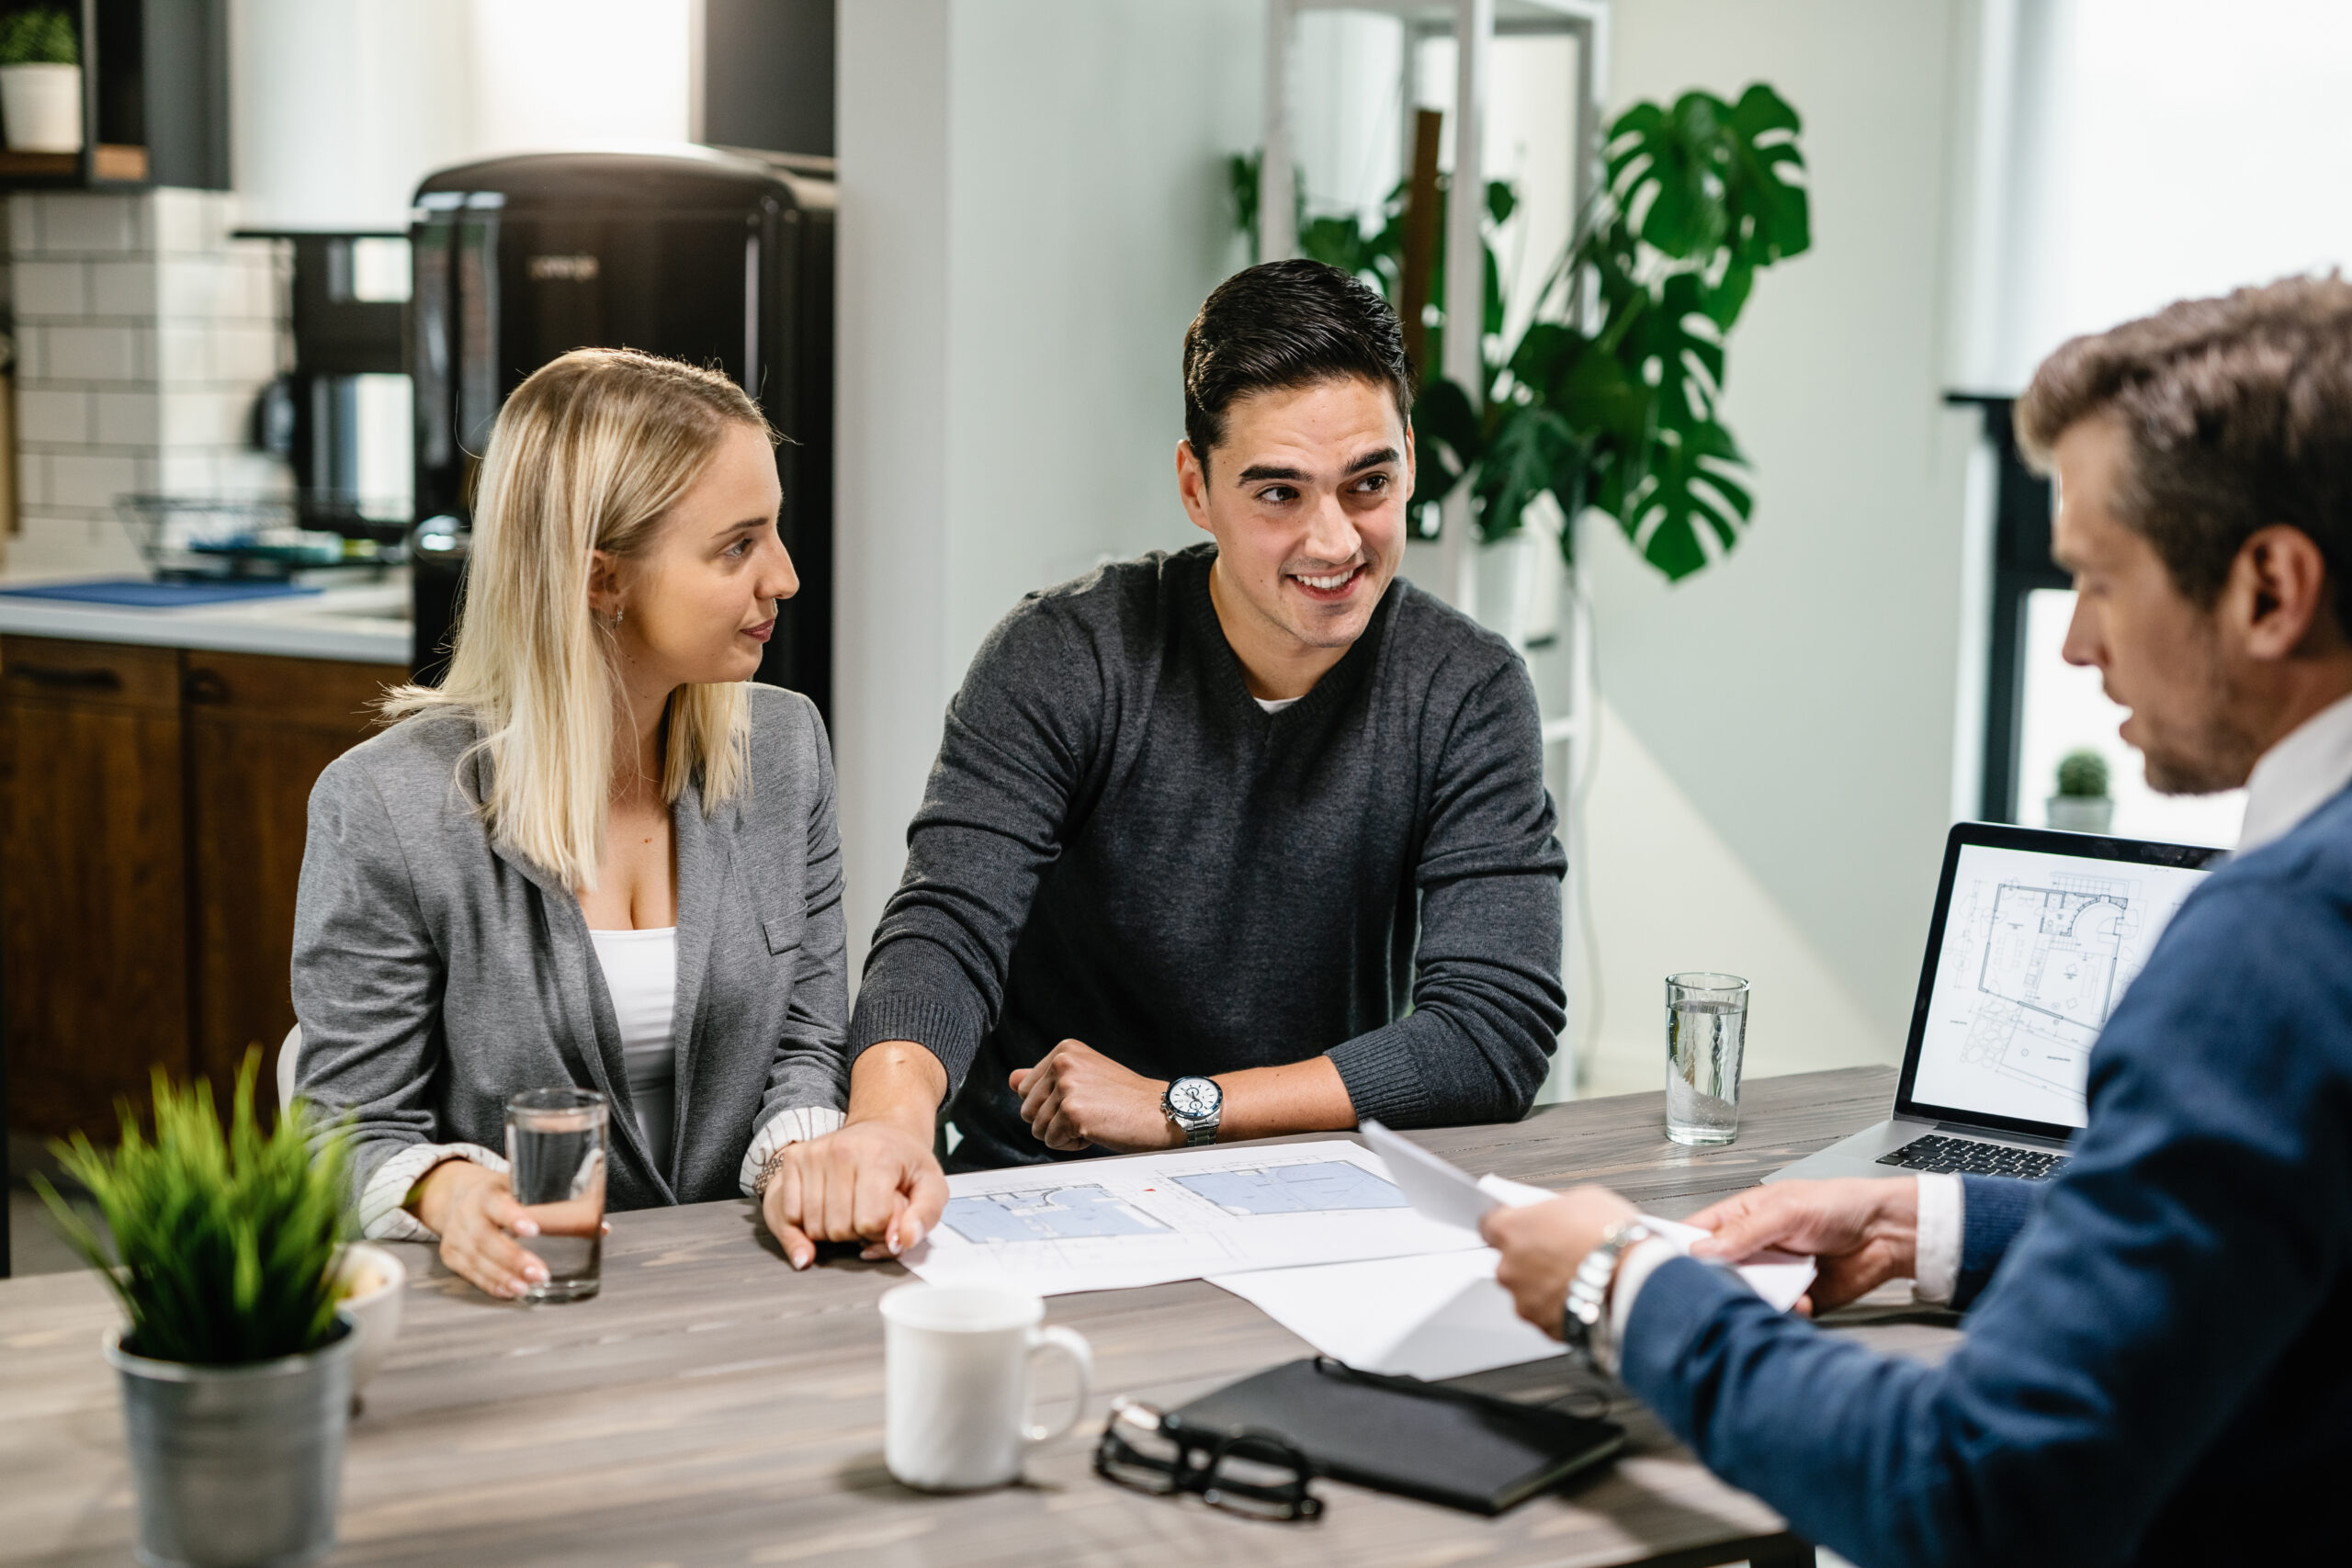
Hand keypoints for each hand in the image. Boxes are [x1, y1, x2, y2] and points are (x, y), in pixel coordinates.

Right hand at [412, 1159, 548, 1299]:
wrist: (457, 1195)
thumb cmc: (500, 1192)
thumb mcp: (520, 1186)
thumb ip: (556, 1205)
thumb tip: (600, 1228)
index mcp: (487, 1192)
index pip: (497, 1204)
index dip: (513, 1216)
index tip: (533, 1229)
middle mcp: (467, 1212)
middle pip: (485, 1237)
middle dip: (513, 1258)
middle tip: (540, 1274)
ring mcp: (456, 1234)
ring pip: (476, 1258)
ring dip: (503, 1276)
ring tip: (526, 1287)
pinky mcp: (450, 1254)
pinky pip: (469, 1272)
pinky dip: (490, 1283)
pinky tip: (509, 1291)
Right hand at [761, 1120, 947, 1269]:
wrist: (884, 1129)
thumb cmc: (906, 1162)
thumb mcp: (932, 1187)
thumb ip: (924, 1217)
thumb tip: (901, 1242)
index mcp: (878, 1156)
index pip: (870, 1222)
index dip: (882, 1232)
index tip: (889, 1216)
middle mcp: (841, 1150)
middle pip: (839, 1229)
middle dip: (856, 1233)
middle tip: (868, 1213)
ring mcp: (813, 1153)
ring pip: (813, 1227)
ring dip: (833, 1231)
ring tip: (850, 1209)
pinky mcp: (794, 1158)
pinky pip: (790, 1215)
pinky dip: (808, 1222)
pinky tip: (828, 1207)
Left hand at [1009, 1039, 1179, 1152]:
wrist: (1162, 1112)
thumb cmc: (1125, 1099)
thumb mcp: (1084, 1078)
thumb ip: (1045, 1078)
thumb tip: (1012, 1080)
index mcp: (1064, 1050)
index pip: (1025, 1089)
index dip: (1051, 1105)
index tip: (1085, 1099)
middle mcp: (1062, 1062)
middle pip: (1026, 1110)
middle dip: (1053, 1121)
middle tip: (1091, 1113)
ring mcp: (1067, 1087)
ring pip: (1037, 1129)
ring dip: (1063, 1135)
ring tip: (1095, 1121)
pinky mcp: (1072, 1113)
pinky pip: (1052, 1142)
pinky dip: (1072, 1146)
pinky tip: (1097, 1132)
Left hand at [1480, 1186, 1640, 1338]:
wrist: (1638, 1283)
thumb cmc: (1614, 1239)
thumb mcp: (1584, 1199)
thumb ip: (1556, 1207)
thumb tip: (1554, 1212)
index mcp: (1512, 1229)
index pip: (1491, 1224)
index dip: (1512, 1225)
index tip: (1525, 1226)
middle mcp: (1509, 1268)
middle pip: (1510, 1260)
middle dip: (1532, 1257)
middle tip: (1563, 1252)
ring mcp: (1525, 1302)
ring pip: (1528, 1291)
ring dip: (1546, 1285)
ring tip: (1581, 1276)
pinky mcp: (1544, 1328)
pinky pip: (1548, 1315)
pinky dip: (1562, 1308)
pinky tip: (1586, 1296)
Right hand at [1683, 1177, 1918, 1314]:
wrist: (1887, 1233)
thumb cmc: (1839, 1205)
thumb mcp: (1786, 1211)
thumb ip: (1744, 1232)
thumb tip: (1703, 1248)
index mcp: (1742, 1217)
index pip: (1697, 1233)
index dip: (1679, 1247)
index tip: (1668, 1262)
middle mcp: (1754, 1248)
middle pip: (1718, 1271)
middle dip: (1720, 1280)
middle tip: (1727, 1283)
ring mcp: (1774, 1274)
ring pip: (1747, 1295)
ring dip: (1757, 1297)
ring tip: (1774, 1289)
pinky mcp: (1796, 1298)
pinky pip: (1779, 1312)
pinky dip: (1788, 1310)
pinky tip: (1801, 1299)